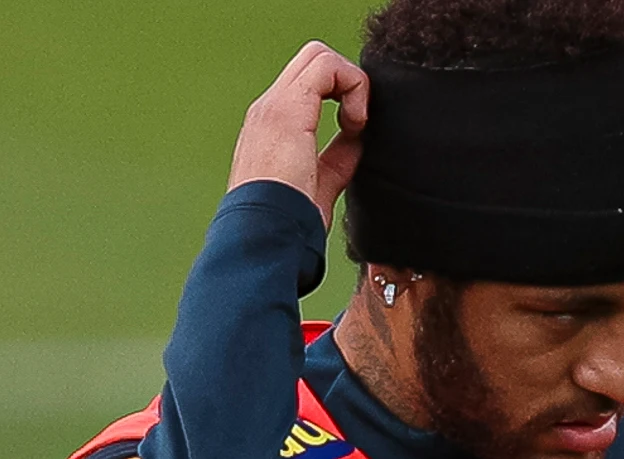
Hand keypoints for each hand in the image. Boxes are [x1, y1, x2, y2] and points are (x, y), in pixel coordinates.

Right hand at [230, 41, 369, 224]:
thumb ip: (336, 157)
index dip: (342, 95)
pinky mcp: (287, 109)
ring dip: (351, 83)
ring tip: (357, 124)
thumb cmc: (289, 223)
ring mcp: (274, 105)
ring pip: (320, 56)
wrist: (265, 237)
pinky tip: (355, 124)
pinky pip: (328, 66)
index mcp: (273, 125)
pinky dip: (353, 86)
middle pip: (315, 60)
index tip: (357, 131)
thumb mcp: (320, 184)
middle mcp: (269, 109)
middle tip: (358, 122)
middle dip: (347, 82)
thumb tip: (358, 140)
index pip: (312, 84)